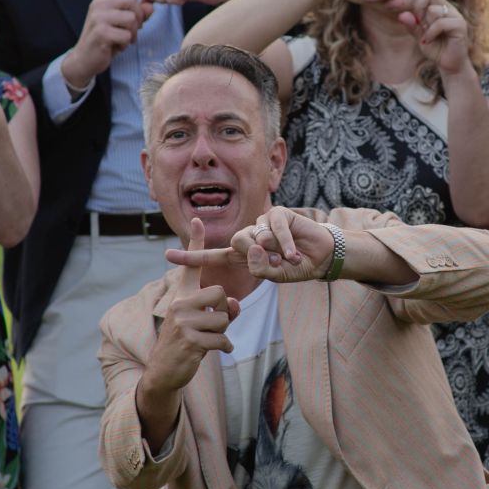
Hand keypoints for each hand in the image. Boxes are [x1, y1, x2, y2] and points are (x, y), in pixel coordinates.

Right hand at [64, 0, 146, 88]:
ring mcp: (98, 17)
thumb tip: (150, 6)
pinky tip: (115, 47)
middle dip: (138, 18)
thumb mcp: (123, 25)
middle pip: (133, 1)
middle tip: (129, 31)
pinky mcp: (100, 32)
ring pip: (132, 19)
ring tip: (120, 40)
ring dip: (132, 34)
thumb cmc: (106, 40)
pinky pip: (126, 35)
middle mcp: (99, 4)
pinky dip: (125, 44)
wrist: (86, 59)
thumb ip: (138, 14)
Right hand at [147, 218, 239, 390]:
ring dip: (222, 333)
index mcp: (181, 296)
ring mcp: (183, 321)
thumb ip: (220, 310)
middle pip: (220, 294)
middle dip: (225, 312)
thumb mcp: (203, 324)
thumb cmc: (186, 344)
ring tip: (207, 341)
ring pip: (223, 319)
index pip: (191, 266)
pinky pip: (222, 339)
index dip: (195, 243)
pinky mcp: (190, 340)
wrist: (164, 372)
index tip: (197, 220)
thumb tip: (235, 304)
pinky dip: (225, 348)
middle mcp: (179, 303)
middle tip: (212, 327)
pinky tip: (217, 352)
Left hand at [164, 206, 338, 284]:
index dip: (190, 257)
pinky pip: (273, 228)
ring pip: (254, 235)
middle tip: (275, 263)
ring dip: (273, 251)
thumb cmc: (296, 267)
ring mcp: (262, 223)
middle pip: (236, 242)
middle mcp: (249, 237)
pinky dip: (285, 243)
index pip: (212, 256)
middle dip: (254, 254)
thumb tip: (254, 248)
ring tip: (288, 258)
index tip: (167, 256)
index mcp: (242, 255)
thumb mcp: (275, 274)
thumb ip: (260, 267)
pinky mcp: (277, 214)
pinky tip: (294, 253)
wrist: (320, 257)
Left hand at [398, 0, 469, 74]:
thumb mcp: (418, 36)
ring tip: (426, 36)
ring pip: (433, 9)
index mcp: (439, 7)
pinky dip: (430, 32)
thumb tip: (403, 14)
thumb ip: (411, 24)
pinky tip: (428, 41)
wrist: (449, 65)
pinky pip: (439, 22)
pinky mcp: (459, 26)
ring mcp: (455, 16)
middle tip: (416, 21)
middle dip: (418, 6)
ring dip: (425, 23)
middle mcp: (448, 8)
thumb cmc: (435, 49)